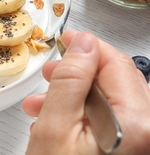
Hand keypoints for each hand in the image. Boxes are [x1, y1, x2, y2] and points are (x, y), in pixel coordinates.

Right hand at [23, 30, 149, 153]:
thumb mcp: (55, 126)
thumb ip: (70, 80)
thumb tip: (82, 44)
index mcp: (135, 123)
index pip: (116, 64)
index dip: (87, 46)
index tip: (66, 40)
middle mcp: (146, 132)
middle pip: (115, 81)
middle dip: (77, 74)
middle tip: (52, 71)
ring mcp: (138, 142)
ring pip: (109, 100)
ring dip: (74, 96)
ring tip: (43, 103)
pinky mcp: (128, 147)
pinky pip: (109, 119)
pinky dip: (82, 114)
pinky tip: (57, 120)